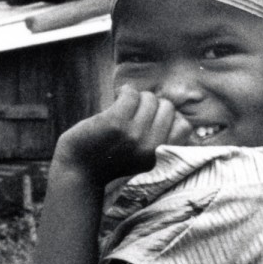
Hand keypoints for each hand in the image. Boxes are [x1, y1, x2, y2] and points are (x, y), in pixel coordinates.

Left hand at [53, 87, 191, 184]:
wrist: (79, 172)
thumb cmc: (110, 160)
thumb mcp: (142, 158)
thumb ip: (158, 139)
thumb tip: (170, 107)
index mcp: (160, 157)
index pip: (184, 126)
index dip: (170, 117)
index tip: (154, 117)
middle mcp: (150, 147)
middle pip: (168, 107)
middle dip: (153, 104)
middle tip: (136, 109)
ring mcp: (133, 135)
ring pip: (150, 98)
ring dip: (138, 97)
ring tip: (126, 105)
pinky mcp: (115, 123)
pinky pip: (131, 94)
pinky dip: (125, 92)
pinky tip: (118, 97)